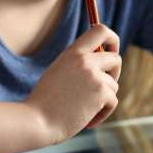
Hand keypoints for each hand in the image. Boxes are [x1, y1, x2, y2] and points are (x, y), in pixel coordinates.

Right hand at [22, 24, 121, 144]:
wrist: (36, 121)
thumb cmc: (44, 102)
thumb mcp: (58, 72)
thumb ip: (77, 63)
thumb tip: (100, 62)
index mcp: (73, 52)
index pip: (100, 30)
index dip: (113, 39)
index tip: (112, 50)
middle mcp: (84, 60)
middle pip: (116, 58)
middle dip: (115, 73)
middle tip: (105, 87)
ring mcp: (94, 75)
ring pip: (114, 85)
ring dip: (104, 99)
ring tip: (85, 111)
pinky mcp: (101, 91)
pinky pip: (113, 101)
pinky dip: (103, 113)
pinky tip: (87, 120)